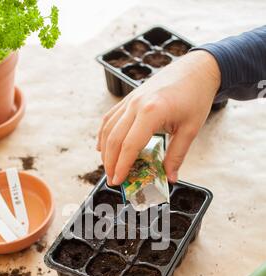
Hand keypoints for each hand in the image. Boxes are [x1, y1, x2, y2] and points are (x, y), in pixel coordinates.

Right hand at [97, 50, 220, 185]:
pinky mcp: (130, 98)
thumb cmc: (195, 97)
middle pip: (114, 139)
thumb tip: (170, 177)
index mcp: (152, 111)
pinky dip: (104, 134)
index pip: (130, 145)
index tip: (118, 181)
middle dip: (110, 163)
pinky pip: (110, 118)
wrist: (196, 69)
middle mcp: (136, 104)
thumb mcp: (190, 129)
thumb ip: (177, 155)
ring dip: (105, 151)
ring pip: (108, 128)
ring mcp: (131, 99)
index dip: (122, 166)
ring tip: (109, 168)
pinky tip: (103, 147)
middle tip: (112, 180)